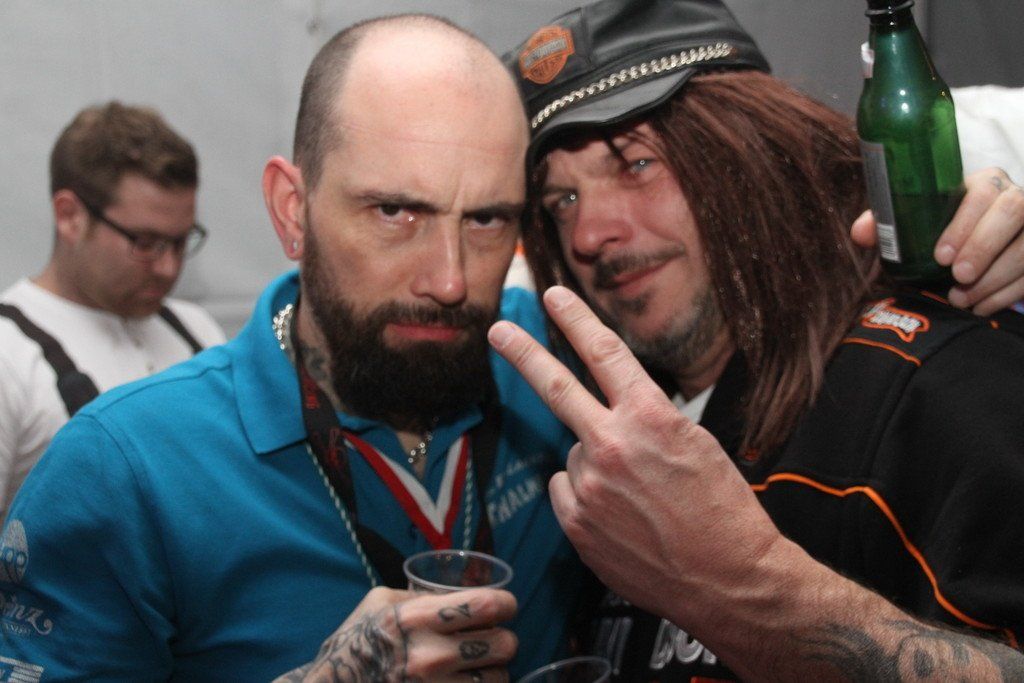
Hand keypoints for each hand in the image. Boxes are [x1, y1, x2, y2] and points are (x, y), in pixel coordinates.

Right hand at [274, 586, 516, 681]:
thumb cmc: (355, 642)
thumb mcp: (381, 603)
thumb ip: (420, 597)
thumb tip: (456, 594)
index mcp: (418, 618)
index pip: (487, 606)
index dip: (506, 604)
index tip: (505, 606)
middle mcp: (430, 656)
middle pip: (504, 644)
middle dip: (505, 640)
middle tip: (495, 639)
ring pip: (498, 678)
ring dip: (494, 671)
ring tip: (480, 666)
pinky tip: (465, 681)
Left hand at [487, 286, 785, 628]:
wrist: (729, 579)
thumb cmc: (723, 509)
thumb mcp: (697, 442)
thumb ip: (647, 419)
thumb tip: (610, 413)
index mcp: (650, 417)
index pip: (604, 352)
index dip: (576, 319)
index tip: (555, 297)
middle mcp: (613, 446)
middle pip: (555, 387)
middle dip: (523, 352)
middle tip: (498, 330)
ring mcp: (590, 487)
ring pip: (576, 455)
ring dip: (598, 465)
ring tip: (639, 498)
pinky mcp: (577, 525)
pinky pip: (567, 491)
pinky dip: (586, 497)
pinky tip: (622, 518)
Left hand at [851, 167, 1023, 314]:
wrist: (976, 245)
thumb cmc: (941, 231)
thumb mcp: (916, 224)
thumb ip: (888, 225)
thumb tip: (860, 233)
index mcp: (983, 183)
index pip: (981, 192)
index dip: (964, 224)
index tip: (941, 256)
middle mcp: (1015, 197)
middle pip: (1014, 212)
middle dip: (984, 247)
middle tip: (958, 277)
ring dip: (995, 278)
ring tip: (962, 299)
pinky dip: (1008, 294)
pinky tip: (982, 307)